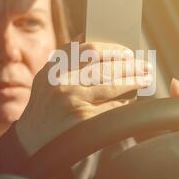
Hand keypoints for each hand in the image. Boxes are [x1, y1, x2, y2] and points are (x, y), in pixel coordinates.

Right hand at [15, 42, 151, 154]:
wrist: (32, 142)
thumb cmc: (44, 107)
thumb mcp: (45, 79)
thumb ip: (63, 58)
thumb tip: (85, 35)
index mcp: (54, 68)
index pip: (88, 49)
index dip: (112, 49)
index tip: (126, 52)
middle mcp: (62, 82)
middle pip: (104, 67)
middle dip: (129, 65)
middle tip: (144, 64)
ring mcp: (73, 101)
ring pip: (111, 86)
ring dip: (133, 81)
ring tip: (145, 78)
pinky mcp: (83, 120)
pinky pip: (111, 108)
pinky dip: (125, 102)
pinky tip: (133, 99)